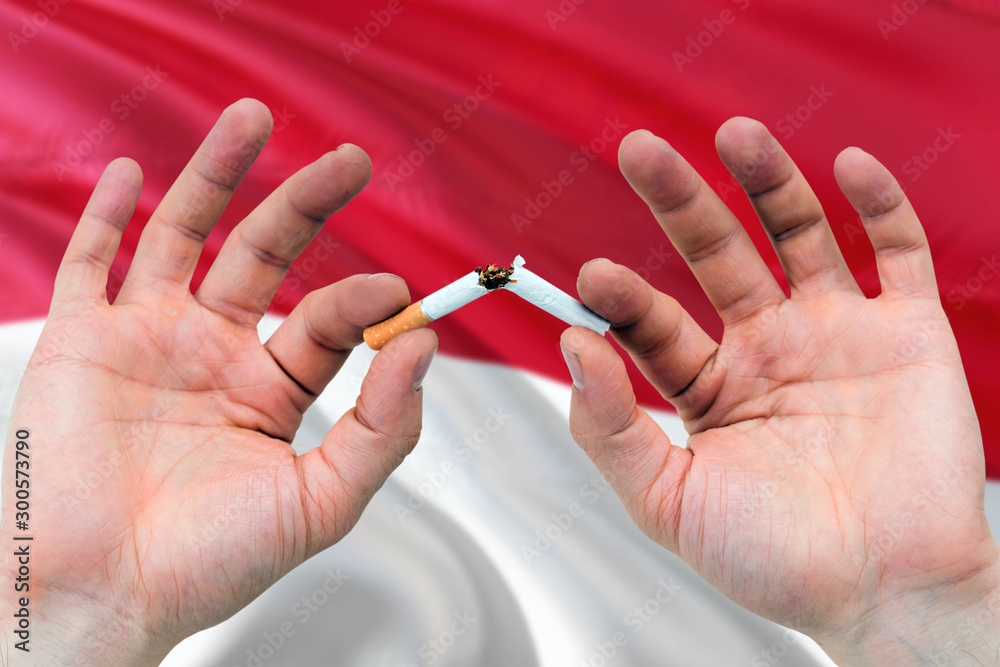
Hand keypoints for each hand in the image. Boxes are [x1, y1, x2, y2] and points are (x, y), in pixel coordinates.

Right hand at [1, 99, 436, 664]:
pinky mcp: (80, 342)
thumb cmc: (207, 565)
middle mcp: (211, 355)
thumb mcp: (321, 500)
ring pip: (183, 236)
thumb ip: (381, 429)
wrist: (102, 597)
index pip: (326, 321)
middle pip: (264, 256)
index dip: (364, 300)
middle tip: (352, 162)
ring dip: (216, 176)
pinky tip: (134, 172)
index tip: (399, 295)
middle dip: (307, 203)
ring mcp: (145, 341)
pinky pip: (89, 263)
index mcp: (268, 392)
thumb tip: (421, 348)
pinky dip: (106, 215)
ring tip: (253, 120)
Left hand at [561, 119, 999, 664]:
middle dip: (680, 203)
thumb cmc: (776, 562)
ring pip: (798, 236)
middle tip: (639, 152)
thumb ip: (611, 431)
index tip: (589, 279)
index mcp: (710, 389)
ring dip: (768, 182)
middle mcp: (768, 350)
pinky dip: (877, 206)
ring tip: (733, 133)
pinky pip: (897, 254)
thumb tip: (572, 348)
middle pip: (717, 256)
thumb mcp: (667, 503)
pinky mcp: (908, 334)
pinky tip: (845, 166)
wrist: (886, 595)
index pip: (655, 324)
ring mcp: (837, 335)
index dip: (622, 298)